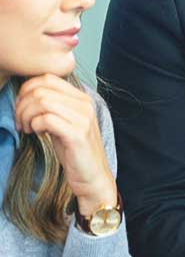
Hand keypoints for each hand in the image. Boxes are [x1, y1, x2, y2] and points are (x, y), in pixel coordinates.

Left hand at [12, 74, 116, 214]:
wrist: (92, 178)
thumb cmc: (74, 152)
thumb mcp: (63, 123)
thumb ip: (53, 106)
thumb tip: (25, 94)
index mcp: (82, 99)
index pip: (48, 78)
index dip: (27, 89)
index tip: (22, 107)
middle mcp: (85, 105)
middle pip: (41, 90)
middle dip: (22, 105)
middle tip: (20, 121)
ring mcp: (83, 119)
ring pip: (42, 102)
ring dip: (26, 115)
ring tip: (26, 128)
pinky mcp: (77, 134)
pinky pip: (46, 119)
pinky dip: (35, 126)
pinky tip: (36, 134)